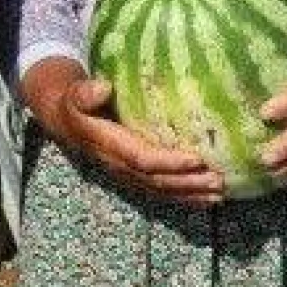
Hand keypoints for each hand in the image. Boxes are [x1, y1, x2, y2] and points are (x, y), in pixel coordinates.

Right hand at [22, 57, 223, 207]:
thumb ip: (84, 93)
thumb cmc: (77, 104)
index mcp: (108, 146)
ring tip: (220, 193)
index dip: (169, 162)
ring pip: (162, 191)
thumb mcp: (75, 94)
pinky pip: (161, 192)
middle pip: (158, 181)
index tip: (196, 159)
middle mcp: (119, 167)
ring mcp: (127, 176)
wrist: (66, 122)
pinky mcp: (135, 178)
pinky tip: (206, 198)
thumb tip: (102, 88)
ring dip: (191, 194)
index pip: (142, 159)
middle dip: (188, 183)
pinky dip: (184, 197)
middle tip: (218, 180)